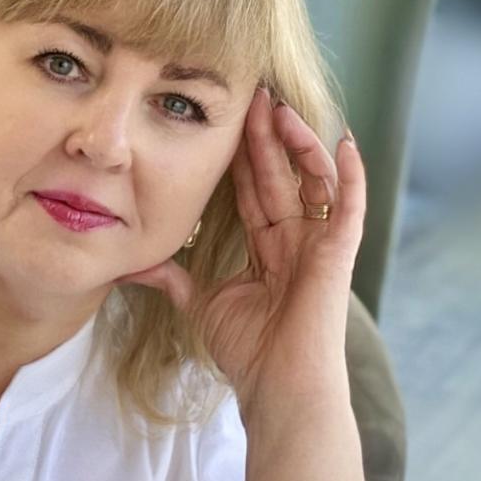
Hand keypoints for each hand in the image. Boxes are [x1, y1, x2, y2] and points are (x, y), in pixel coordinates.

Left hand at [119, 87, 365, 417]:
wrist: (277, 387)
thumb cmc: (248, 354)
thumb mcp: (201, 304)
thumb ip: (173, 278)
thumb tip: (131, 264)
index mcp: (270, 248)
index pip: (254, 189)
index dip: (242, 155)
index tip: (227, 119)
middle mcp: (298, 240)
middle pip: (281, 175)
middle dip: (267, 135)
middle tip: (252, 92)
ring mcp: (321, 244)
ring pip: (314, 179)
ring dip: (299, 142)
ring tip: (279, 108)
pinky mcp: (340, 253)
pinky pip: (349, 204)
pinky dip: (350, 173)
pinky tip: (343, 140)